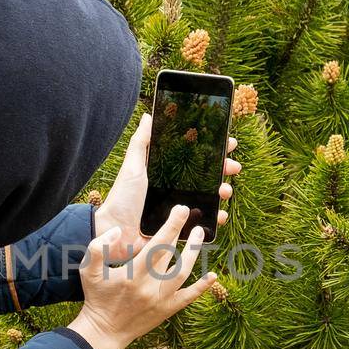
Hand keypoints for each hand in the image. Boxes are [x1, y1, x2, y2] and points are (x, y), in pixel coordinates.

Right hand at [68, 205, 218, 348]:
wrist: (104, 331)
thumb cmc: (97, 297)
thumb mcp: (88, 270)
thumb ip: (98, 248)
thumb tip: (117, 231)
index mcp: (132, 274)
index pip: (157, 244)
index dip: (171, 226)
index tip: (180, 210)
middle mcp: (149, 286)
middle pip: (171, 254)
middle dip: (181, 232)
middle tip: (188, 215)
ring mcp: (160, 299)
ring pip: (183, 272)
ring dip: (194, 252)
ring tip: (200, 235)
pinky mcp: (167, 310)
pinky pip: (188, 297)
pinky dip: (202, 287)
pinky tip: (213, 275)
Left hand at [94, 113, 241, 262]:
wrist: (115, 232)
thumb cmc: (121, 199)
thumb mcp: (132, 168)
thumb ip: (140, 143)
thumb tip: (148, 116)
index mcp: (167, 174)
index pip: (195, 158)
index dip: (213, 151)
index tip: (229, 142)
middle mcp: (176, 190)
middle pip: (207, 177)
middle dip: (224, 170)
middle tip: (233, 167)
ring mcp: (180, 209)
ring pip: (209, 198)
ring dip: (222, 192)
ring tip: (225, 190)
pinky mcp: (181, 228)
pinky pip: (203, 223)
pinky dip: (215, 218)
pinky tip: (220, 214)